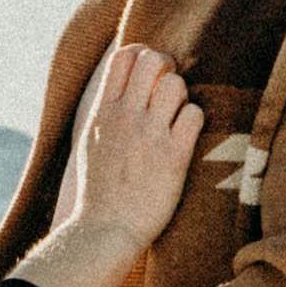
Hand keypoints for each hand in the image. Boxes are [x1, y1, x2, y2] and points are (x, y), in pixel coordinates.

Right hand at [53, 37, 202, 269]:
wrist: (105, 231)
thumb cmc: (99, 191)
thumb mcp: (91, 143)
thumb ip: (107, 113)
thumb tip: (122, 89)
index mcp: (102, 112)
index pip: (124, 57)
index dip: (143, 56)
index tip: (151, 75)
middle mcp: (124, 117)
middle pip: (152, 60)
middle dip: (167, 69)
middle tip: (169, 92)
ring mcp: (148, 135)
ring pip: (176, 84)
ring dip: (182, 97)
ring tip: (176, 119)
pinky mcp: (173, 156)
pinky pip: (194, 115)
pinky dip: (194, 122)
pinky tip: (185, 139)